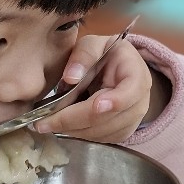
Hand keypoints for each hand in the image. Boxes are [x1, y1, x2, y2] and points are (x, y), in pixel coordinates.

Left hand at [34, 35, 153, 142]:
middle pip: (108, 118)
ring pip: (101, 133)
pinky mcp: (123, 132)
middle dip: (73, 121)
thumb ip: (84, 55)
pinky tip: (64, 126)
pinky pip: (101, 140)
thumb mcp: (94, 44)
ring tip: (48, 123)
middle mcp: (140, 101)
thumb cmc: (105, 55)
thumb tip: (70, 78)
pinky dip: (79, 134)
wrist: (119, 70)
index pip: (130, 92)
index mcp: (136, 74)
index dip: (113, 101)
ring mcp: (134, 120)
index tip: (95, 105)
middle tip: (43, 123)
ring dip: (73, 130)